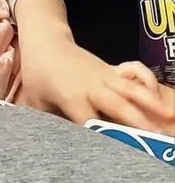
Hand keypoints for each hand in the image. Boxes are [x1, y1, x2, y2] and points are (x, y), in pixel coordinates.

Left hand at [17, 35, 174, 133]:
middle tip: (156, 140)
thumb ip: (45, 123)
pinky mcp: (112, 70)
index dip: (102, 138)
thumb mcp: (34, 100)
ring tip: (170, 117)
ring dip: (151, 103)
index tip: (115, 154)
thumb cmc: (38, 75)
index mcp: (72, 97)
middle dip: (137, 123)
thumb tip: (48, 145)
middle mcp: (92, 86)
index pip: (90, 122)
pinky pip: (134, 74)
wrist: (46, 41)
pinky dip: (148, 82)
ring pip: (131, 89)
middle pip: (117, 106)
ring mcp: (104, 76)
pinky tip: (160, 95)